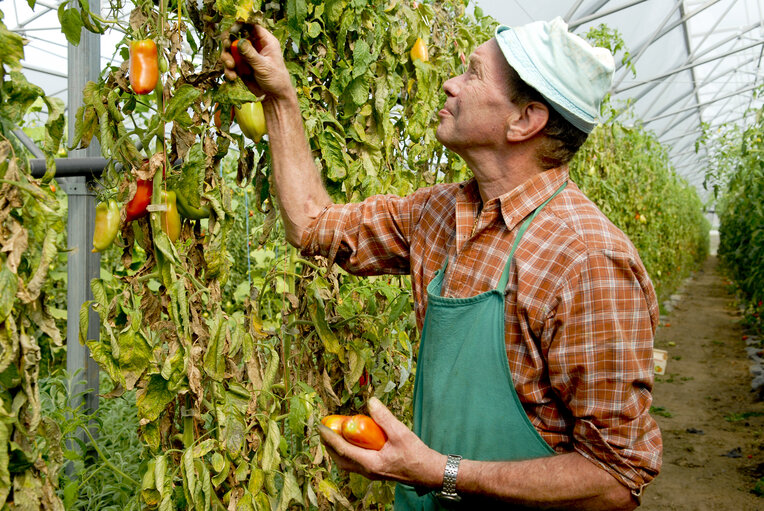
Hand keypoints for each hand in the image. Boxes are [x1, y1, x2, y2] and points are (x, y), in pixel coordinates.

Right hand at [221, 25, 293, 100]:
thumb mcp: (264, 66)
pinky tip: (233, 77)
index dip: (239, 25)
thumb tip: (239, 41)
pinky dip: (228, 70)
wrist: (275, 97)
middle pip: (236, 36)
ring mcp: (247, 56)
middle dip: (228, 42)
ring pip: (230, 50)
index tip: (231, 30)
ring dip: (227, 58)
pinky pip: (230, 64)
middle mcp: (255, 46)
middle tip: (226, 48)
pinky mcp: (241, 66)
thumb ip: (250, 54)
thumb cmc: (276, 80)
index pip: (251, 26)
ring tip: (231, 67)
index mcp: (266, 41)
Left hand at [318, 397, 446, 488]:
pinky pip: (354, 462)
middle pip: (340, 459)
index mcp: (370, 463)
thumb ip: (384, 417)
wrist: (428, 473)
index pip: (342, 450)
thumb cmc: (416, 455)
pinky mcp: (375, 471)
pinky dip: (347, 452)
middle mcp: (367, 471)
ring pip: (346, 463)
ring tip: (334, 434)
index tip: (321, 426)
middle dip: (329, 444)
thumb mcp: (400, 433)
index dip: (330, 437)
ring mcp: (370, 473)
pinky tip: (351, 442)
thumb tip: (371, 401)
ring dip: (337, 449)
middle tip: (324, 428)